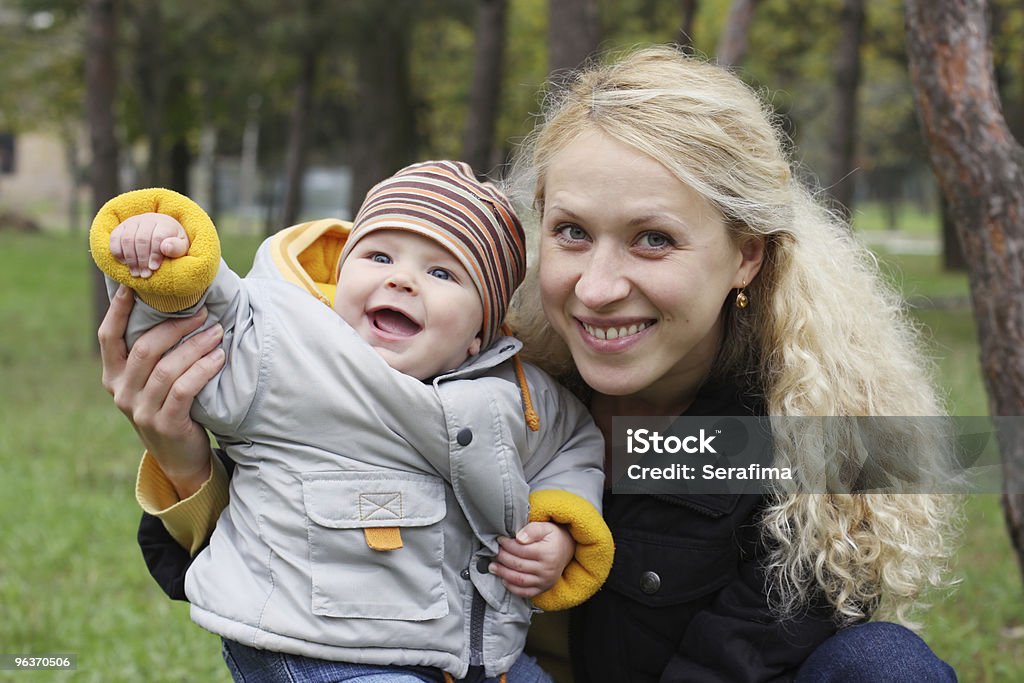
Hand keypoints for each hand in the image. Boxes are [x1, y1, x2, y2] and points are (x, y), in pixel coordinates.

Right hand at [98, 285, 224, 498]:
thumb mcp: (152, 381)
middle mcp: (121, 391)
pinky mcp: (165, 424)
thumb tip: (173, 306)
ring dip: (196, 346)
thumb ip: (154, 353)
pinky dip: (203, 369)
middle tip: (203, 313)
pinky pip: (184, 389)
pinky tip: (219, 358)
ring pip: (168, 368)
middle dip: (176, 326)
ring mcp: (140, 410)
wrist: (179, 456)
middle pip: (145, 348)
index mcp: (113, 375)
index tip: (134, 285)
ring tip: (217, 332)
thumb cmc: (170, 406)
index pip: (108, 336)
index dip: (118, 309)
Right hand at [109, 212, 189, 277]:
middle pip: (141, 239)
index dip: (155, 254)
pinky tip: (124, 263)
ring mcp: (133, 222)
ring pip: (127, 239)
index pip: (157, 237)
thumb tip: (166, 248)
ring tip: (135, 273)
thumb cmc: (174, 244)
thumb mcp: (182, 247)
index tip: (154, 268)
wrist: (162, 235)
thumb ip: (177, 248)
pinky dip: (117, 251)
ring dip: (130, 258)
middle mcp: (148, 219)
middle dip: (142, 259)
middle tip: (144, 275)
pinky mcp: (122, 227)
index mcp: (165, 223)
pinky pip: (115, 238)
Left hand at [490, 521, 575, 597]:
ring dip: (503, 574)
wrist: (567, 549)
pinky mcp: (543, 588)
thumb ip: (532, 530)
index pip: (521, 550)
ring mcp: (545, 581)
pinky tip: (504, 580)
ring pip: (519, 580)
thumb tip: (519, 538)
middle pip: (518, 565)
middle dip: (502, 558)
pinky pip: (525, 592)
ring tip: (493, 566)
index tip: (499, 540)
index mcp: (548, 553)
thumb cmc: (554, 537)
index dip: (507, 545)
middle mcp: (547, 569)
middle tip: (494, 552)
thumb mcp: (546, 527)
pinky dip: (512, 588)